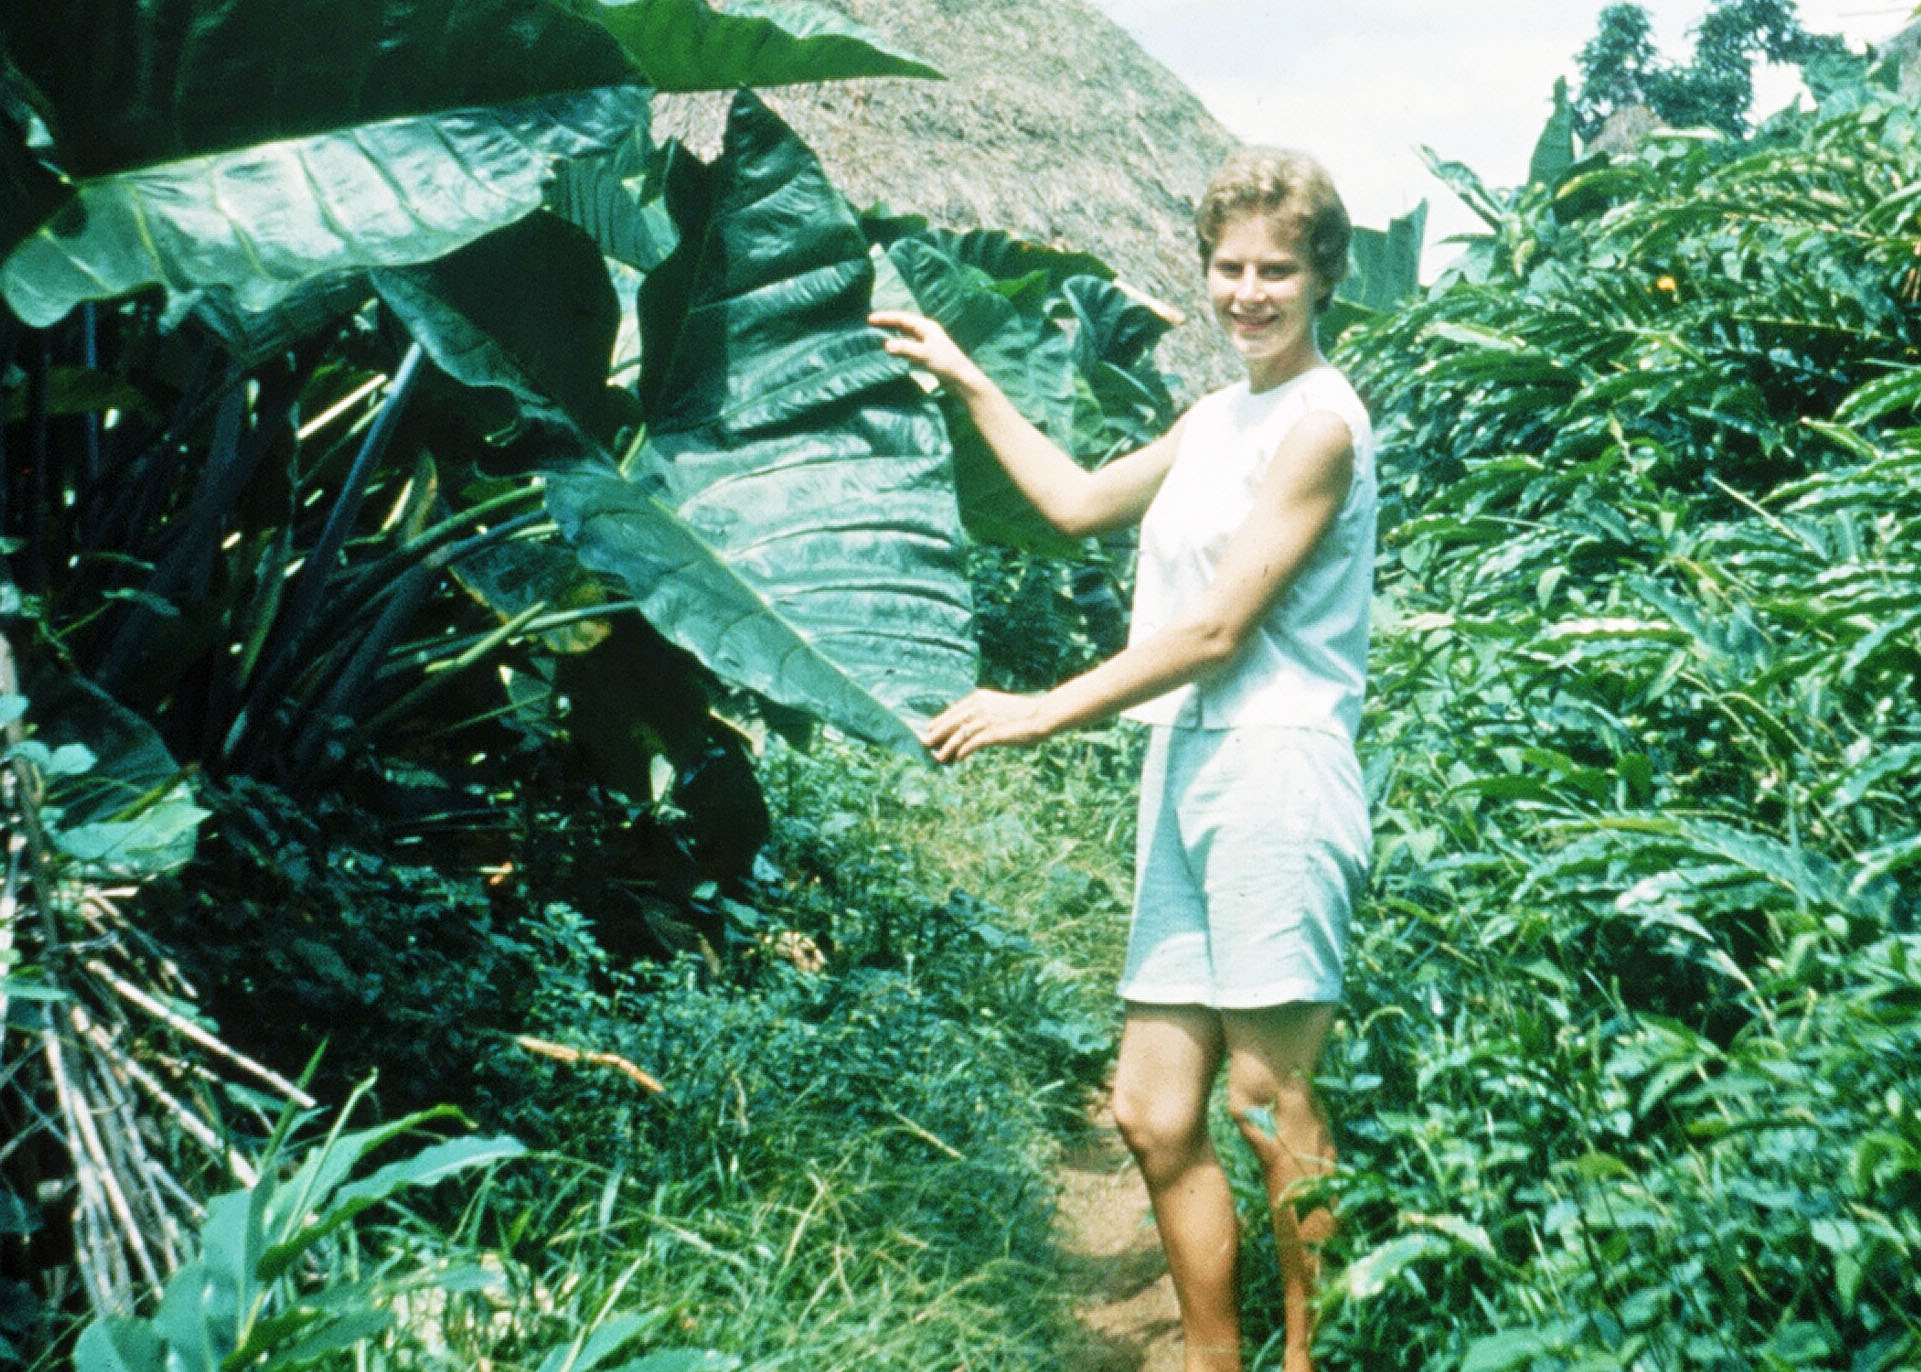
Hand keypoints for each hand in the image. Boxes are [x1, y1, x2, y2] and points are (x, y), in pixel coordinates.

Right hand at [868, 310, 989, 394]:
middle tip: (870, 323)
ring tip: (877, 335)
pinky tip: (891, 351)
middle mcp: (926, 332)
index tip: (870, 319)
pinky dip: (898, 346)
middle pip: (903, 324)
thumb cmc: (946, 363)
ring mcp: (926, 343)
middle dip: (887, 323)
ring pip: (905, 335)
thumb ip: (905, 348)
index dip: (886, 318)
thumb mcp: (924, 354)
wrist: (961, 380)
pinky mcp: (926, 355)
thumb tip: (887, 345)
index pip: (903, 319)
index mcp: (927, 327)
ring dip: (892, 334)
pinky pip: (908, 346)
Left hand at [921, 688, 1053, 761]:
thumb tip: (968, 728)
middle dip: (937, 734)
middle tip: (925, 743)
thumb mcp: (997, 707)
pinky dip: (963, 752)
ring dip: (946, 748)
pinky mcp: (991, 733)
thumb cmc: (1022, 713)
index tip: (931, 728)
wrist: (1040, 715)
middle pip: (951, 722)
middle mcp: (978, 707)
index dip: (940, 721)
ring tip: (938, 757)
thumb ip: (982, 713)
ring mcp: (984, 720)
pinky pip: (971, 745)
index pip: (953, 711)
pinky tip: (958, 759)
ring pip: (957, 736)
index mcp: (978, 698)